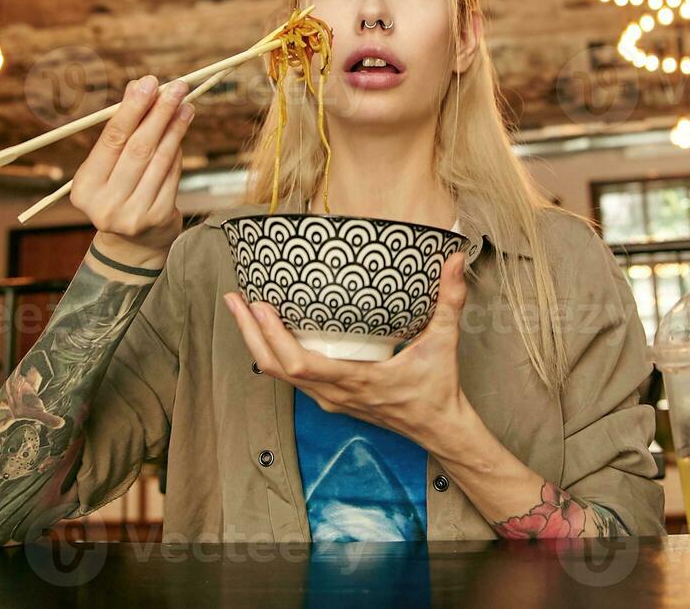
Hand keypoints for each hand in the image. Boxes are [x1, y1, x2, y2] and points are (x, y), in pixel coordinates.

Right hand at [71, 74, 194, 267]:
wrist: (133, 242)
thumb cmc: (118, 190)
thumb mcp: (109, 166)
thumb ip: (122, 130)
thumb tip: (138, 86)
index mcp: (84, 188)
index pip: (111, 140)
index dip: (132, 109)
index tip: (149, 83)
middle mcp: (105, 205)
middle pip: (138, 148)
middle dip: (159, 112)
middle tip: (176, 86)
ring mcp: (133, 214)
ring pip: (159, 159)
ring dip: (175, 127)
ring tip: (185, 103)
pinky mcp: (158, 217)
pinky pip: (171, 173)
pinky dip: (178, 148)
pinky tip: (182, 127)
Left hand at [223, 250, 472, 449]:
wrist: (438, 431)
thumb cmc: (438, 390)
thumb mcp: (444, 344)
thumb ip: (450, 301)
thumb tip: (455, 260)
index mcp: (355, 380)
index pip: (299, 364)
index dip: (272, 337)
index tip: (258, 305)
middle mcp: (334, 393)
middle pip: (275, 368)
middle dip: (250, 333)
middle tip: (235, 298)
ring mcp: (329, 399)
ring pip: (278, 374)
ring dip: (257, 343)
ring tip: (243, 308)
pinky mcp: (331, 399)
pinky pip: (291, 378)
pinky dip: (273, 353)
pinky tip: (269, 330)